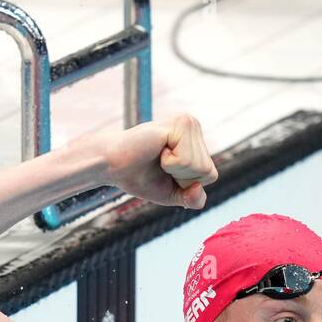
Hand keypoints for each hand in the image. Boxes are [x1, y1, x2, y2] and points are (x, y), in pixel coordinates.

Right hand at [98, 114, 217, 208]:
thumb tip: (198, 188)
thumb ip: (193, 199)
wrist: (111, 165)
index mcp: (195, 139)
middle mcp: (193, 125)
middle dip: (182, 177)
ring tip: (158, 156)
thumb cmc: (140, 177)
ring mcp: (188, 122)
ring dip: (175, 170)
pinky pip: (187, 161)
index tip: (165, 171)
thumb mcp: (174, 194)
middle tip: (159, 163)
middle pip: (208, 172)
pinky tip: (157, 150)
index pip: (210, 176)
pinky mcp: (180, 124)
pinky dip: (170, 164)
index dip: (187, 183)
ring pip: (200, 167)